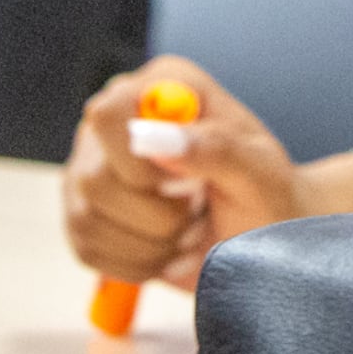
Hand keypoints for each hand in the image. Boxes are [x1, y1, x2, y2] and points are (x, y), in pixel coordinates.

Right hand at [60, 60, 311, 293]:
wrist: (261, 241)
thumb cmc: (267, 196)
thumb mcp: (260, 173)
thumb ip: (215, 148)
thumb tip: (154, 135)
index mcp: (165, 89)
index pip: (109, 113)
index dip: (138, 159)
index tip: (186, 184)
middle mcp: (118, 123)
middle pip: (94, 178)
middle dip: (156, 215)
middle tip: (198, 215)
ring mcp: (94, 168)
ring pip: (87, 220)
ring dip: (151, 244)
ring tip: (189, 232)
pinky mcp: (85, 215)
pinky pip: (89, 251)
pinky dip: (137, 264)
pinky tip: (169, 251)